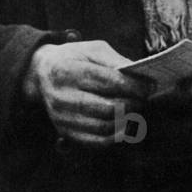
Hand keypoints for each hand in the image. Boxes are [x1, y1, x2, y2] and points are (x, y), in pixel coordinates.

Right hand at [25, 40, 150, 146]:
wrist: (41, 72)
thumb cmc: (73, 58)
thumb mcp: (91, 49)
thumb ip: (115, 60)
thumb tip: (141, 77)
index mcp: (68, 70)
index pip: (108, 82)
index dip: (134, 86)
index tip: (149, 87)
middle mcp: (62, 96)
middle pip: (108, 108)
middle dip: (132, 104)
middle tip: (142, 99)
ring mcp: (62, 116)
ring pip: (104, 127)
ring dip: (126, 121)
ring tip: (134, 110)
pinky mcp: (64, 131)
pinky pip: (95, 142)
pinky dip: (115, 137)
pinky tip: (123, 125)